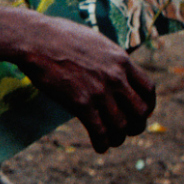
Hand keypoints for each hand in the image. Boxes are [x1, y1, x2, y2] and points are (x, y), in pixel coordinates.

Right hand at [17, 17, 156, 152]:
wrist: (35, 39)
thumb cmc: (59, 36)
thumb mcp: (95, 42)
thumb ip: (108, 59)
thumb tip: (111, 68)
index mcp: (121, 60)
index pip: (148, 89)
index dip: (148, 105)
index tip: (141, 112)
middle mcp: (115, 77)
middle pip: (140, 111)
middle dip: (137, 125)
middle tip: (128, 130)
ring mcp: (98, 90)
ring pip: (121, 125)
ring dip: (119, 138)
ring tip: (112, 141)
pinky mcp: (80, 102)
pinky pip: (99, 131)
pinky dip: (102, 143)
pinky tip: (100, 147)